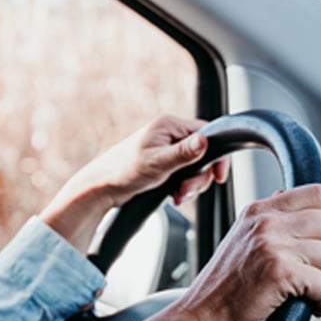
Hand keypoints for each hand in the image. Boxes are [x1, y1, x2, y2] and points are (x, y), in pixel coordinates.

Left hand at [40, 115, 229, 252]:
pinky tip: (174, 196)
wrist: (102, 187)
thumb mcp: (158, 162)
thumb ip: (184, 153)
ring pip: (196, 166)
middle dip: (200, 177)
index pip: (208, 133)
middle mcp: (170, 133)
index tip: (218, 176)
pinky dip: (184, 187)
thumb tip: (205, 141)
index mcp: (170, 125)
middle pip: (204, 153)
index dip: (217, 156)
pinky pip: (185, 174)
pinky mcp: (164, 162)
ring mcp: (167, 148)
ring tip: (178, 196)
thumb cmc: (124, 171)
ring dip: (191, 185)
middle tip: (186, 191)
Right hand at [142, 185, 320, 320]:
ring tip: (314, 293)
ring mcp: (271, 245)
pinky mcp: (279, 272)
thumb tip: (306, 210)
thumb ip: (273, 223)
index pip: (318, 192)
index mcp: (258, 211)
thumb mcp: (243, 240)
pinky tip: (311, 306)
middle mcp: (265, 222)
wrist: (203, 320)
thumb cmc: (224, 290)